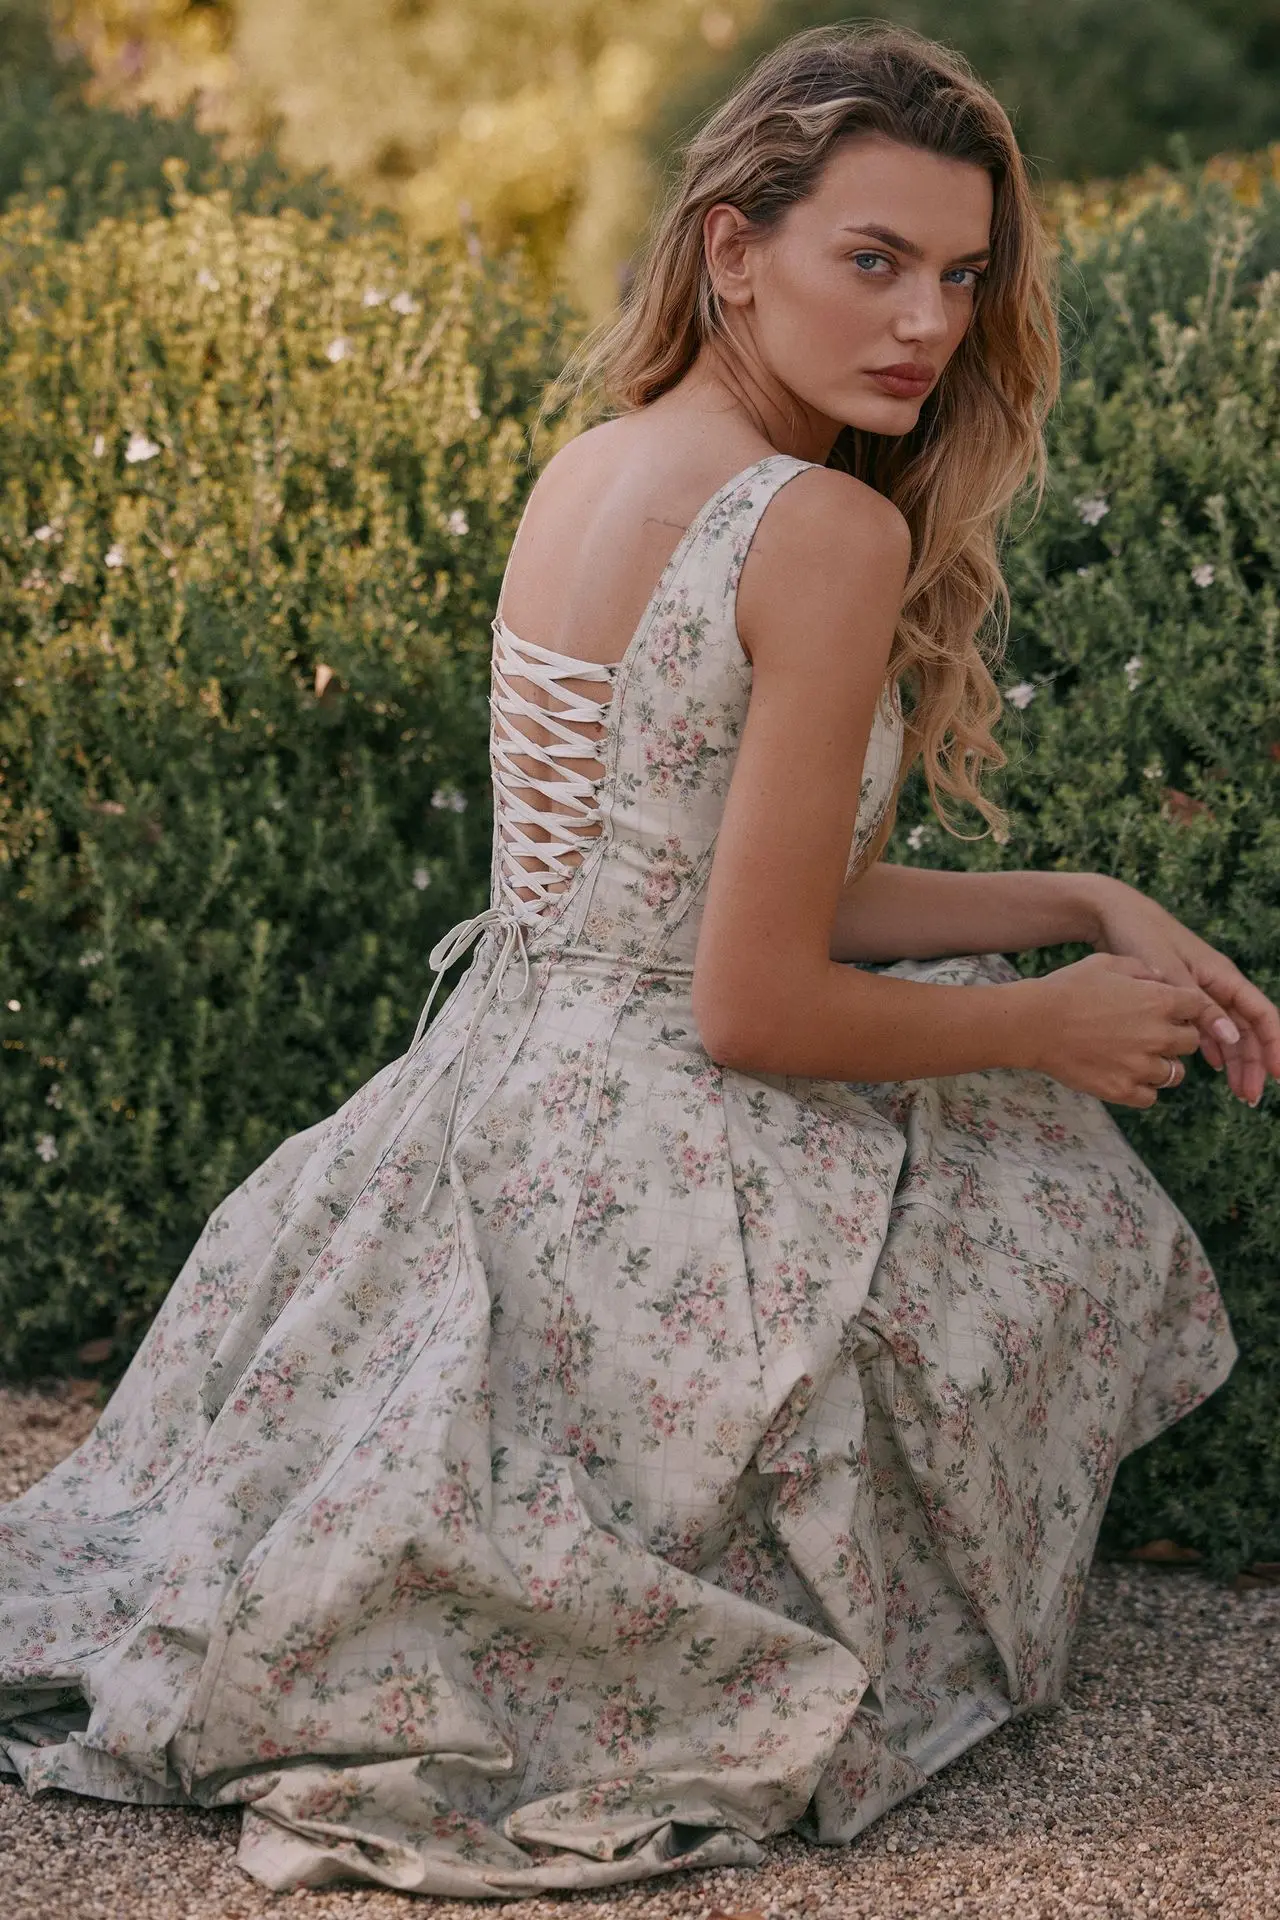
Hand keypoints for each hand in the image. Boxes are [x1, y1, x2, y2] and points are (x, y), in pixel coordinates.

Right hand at [1025, 952, 1220, 1108]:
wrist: (1033, 1023)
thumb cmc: (1067, 988)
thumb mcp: (1106, 963)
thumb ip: (1141, 969)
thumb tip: (1160, 978)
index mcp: (1159, 1001)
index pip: (1198, 1007)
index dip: (1187, 1008)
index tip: (1172, 1010)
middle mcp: (1158, 1035)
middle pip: (1191, 1042)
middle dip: (1177, 1036)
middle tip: (1153, 1034)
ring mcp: (1141, 1066)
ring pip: (1175, 1074)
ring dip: (1163, 1065)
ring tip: (1140, 1058)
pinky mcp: (1122, 1089)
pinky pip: (1150, 1097)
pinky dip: (1143, 1089)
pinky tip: (1127, 1076)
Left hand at [1086, 876, 1279, 1106]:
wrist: (1112, 914)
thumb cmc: (1141, 936)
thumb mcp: (1169, 972)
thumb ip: (1198, 1006)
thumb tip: (1231, 1038)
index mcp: (1222, 976)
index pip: (1261, 1014)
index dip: (1274, 1045)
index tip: (1278, 1075)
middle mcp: (1218, 984)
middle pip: (1248, 1029)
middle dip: (1254, 1063)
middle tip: (1250, 1098)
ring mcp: (1201, 990)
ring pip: (1229, 1031)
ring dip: (1235, 1061)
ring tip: (1238, 1092)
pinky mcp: (1182, 996)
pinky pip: (1206, 1026)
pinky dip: (1211, 1047)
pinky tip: (1211, 1066)